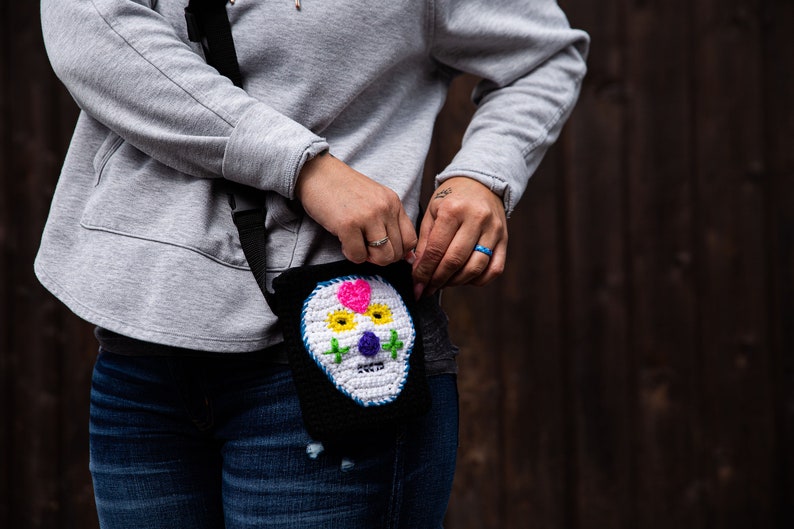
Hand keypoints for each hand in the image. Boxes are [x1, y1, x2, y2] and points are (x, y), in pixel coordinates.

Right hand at [295, 153, 416, 264]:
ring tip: (356, 245)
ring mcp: (367, 216)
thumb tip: (406, 256)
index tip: (383, 248)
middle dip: (381, 258)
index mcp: (393, 202)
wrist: (317, 173)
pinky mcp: (347, 224)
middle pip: (397, 252)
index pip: (410, 240)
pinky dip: (351, 255)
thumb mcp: (375, 200)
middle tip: (366, 248)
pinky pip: (358, 255)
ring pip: (382, 257)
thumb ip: (389, 222)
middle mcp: (385, 208)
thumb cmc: (344, 189)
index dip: (398, 251)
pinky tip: (344, 242)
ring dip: (368, 258)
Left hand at [412, 176, 507, 298]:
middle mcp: (476, 219)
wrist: (480, 182)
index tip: (416, 285)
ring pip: (475, 268)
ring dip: (456, 282)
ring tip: (444, 283)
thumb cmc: (451, 199)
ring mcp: (494, 230)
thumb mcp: (432, 212)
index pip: (436, 250)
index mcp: (453, 210)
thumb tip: (418, 272)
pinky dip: (478, 280)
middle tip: (427, 289)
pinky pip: (494, 269)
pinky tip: (465, 278)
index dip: (424, 272)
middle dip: (438, 280)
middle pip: (455, 261)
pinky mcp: (505, 239)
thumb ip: (425, 242)